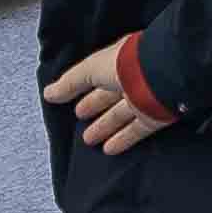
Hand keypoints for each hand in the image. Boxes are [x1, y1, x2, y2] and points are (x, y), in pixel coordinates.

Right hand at [42, 38, 169, 155]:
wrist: (162, 73)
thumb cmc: (126, 64)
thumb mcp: (91, 69)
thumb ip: (70, 82)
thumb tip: (48, 94)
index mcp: (119, 62)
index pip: (98, 77)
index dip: (84, 89)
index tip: (73, 103)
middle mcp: (132, 79)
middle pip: (110, 97)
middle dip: (95, 107)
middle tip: (80, 119)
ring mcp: (145, 98)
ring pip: (121, 115)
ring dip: (105, 128)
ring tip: (89, 140)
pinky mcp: (156, 116)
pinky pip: (136, 130)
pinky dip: (123, 140)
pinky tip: (109, 150)